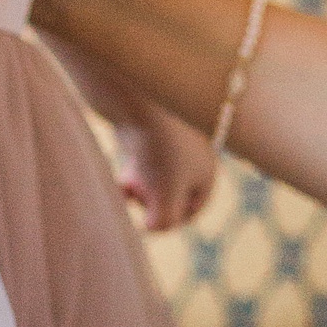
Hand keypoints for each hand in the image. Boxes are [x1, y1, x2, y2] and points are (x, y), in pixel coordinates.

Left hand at [110, 103, 217, 231]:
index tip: (149, 220)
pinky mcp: (147, 134)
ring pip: (152, 181)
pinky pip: (140, 165)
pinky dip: (130, 174)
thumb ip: (164, 221)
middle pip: (170, 195)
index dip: (170, 221)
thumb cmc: (158, 148)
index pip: (192, 210)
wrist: (137, 98)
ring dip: (139, 190)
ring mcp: (169, 145)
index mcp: (207, 171)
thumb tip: (154, 228)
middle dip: (152, 203)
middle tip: (138, 197)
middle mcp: (193, 157)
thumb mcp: (166, 193)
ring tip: (127, 185)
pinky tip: (118, 177)